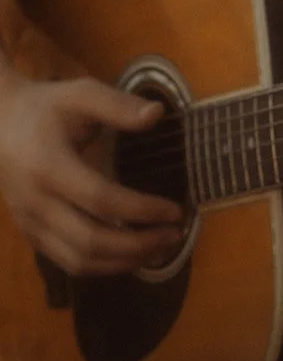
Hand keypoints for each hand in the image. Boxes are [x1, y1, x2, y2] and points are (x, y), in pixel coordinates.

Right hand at [0, 66, 183, 276]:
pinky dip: (104, 266)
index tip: (174, 211)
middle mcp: (35, 201)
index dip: (141, 211)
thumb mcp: (80, 94)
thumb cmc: (44, 108)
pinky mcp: (31, 234)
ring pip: (79, 261)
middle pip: (91, 240)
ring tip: (159, 249)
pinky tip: (131, 255)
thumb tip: (157, 114)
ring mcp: (30, 223)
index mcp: (48, 166)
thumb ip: (117, 105)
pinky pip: (68, 262)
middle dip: (138, 245)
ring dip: (124, 262)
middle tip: (174, 235)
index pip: (101, 200)